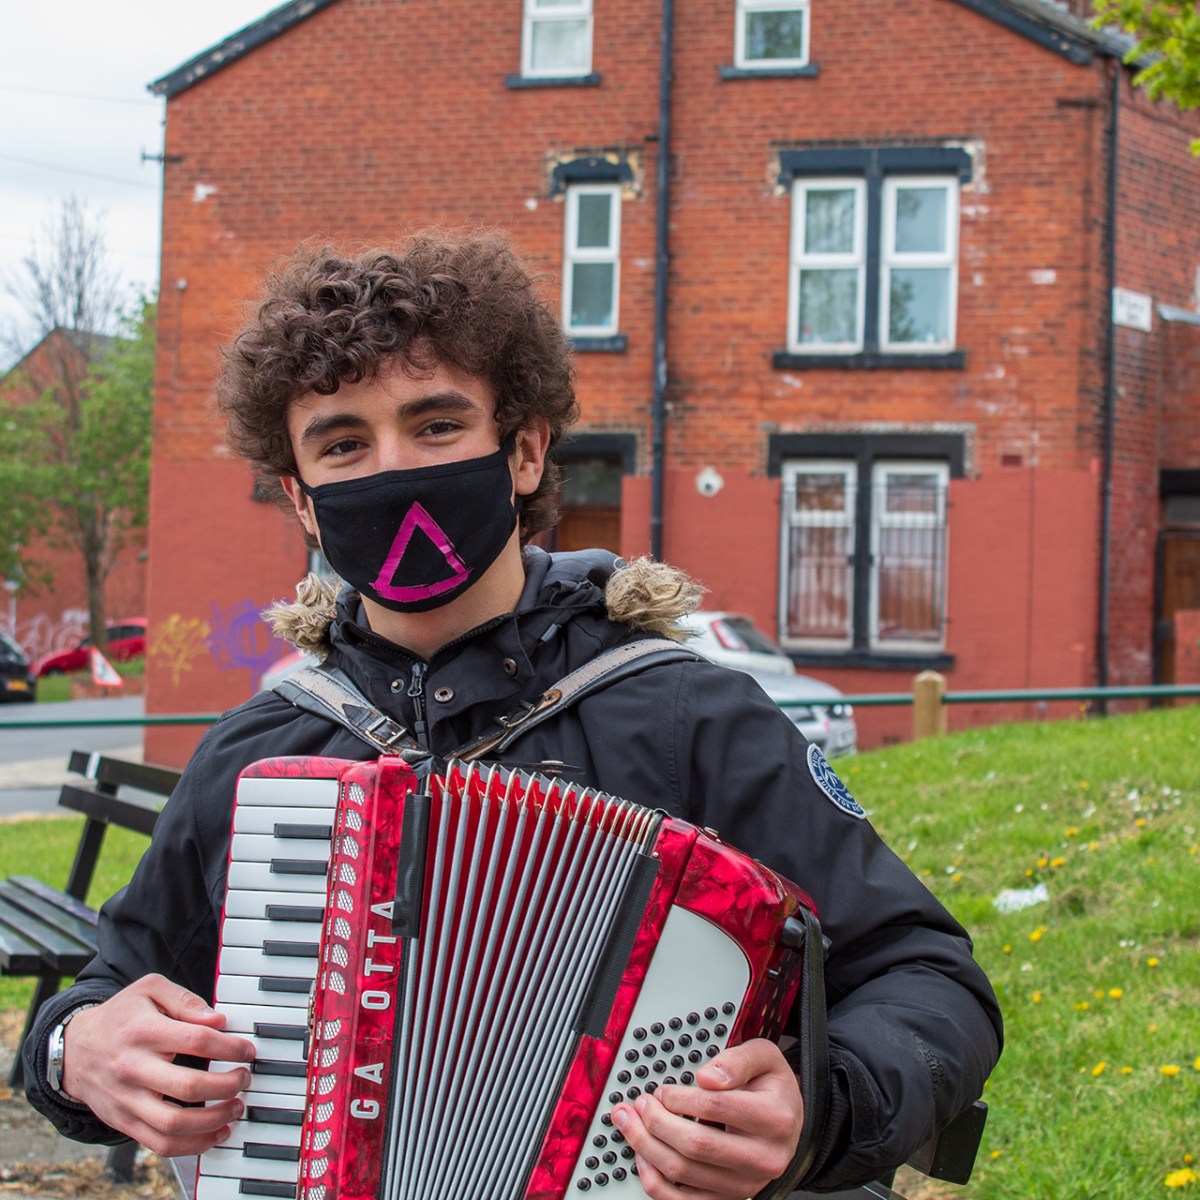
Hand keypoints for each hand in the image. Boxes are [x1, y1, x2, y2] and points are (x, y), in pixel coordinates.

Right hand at [61, 974, 255, 1156]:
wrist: (74, 1050)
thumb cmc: (121, 1016)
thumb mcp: (150, 989)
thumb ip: (185, 1000)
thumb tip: (216, 1021)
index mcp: (143, 1031)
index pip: (196, 1040)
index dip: (229, 1047)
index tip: (247, 1050)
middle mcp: (133, 1069)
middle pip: (188, 1087)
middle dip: (227, 1085)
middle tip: (244, 1078)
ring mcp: (127, 1100)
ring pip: (174, 1124)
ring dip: (213, 1120)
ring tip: (236, 1107)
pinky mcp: (124, 1122)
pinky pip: (159, 1144)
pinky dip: (192, 1145)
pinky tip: (215, 1134)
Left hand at [609, 1038, 802, 1199]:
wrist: (789, 1124)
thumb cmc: (772, 1089)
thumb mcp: (765, 1058)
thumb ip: (737, 1059)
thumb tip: (706, 1077)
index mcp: (774, 1118)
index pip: (715, 1106)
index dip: (680, 1097)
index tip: (663, 1090)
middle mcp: (762, 1157)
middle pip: (696, 1144)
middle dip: (657, 1121)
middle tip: (641, 1103)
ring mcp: (745, 1183)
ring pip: (684, 1172)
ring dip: (647, 1147)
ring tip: (630, 1123)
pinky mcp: (727, 1198)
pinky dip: (655, 1181)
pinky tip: (643, 1156)